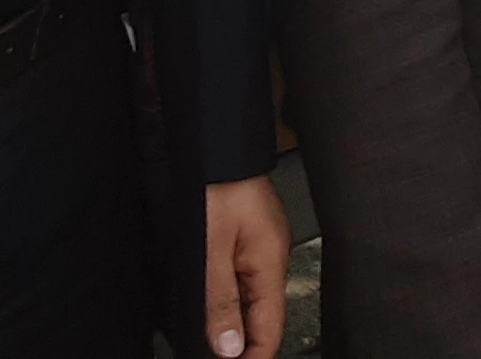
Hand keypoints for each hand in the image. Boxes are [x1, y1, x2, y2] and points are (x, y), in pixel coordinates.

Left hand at [203, 174, 295, 358]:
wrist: (215, 143)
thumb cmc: (215, 183)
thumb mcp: (210, 249)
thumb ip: (220, 300)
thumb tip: (229, 347)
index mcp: (269, 263)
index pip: (270, 330)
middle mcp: (271, 257)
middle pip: (261, 317)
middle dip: (240, 345)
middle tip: (213, 356)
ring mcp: (260, 246)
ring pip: (249, 299)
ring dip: (232, 323)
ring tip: (210, 342)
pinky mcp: (247, 236)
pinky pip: (242, 278)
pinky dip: (228, 298)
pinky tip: (211, 305)